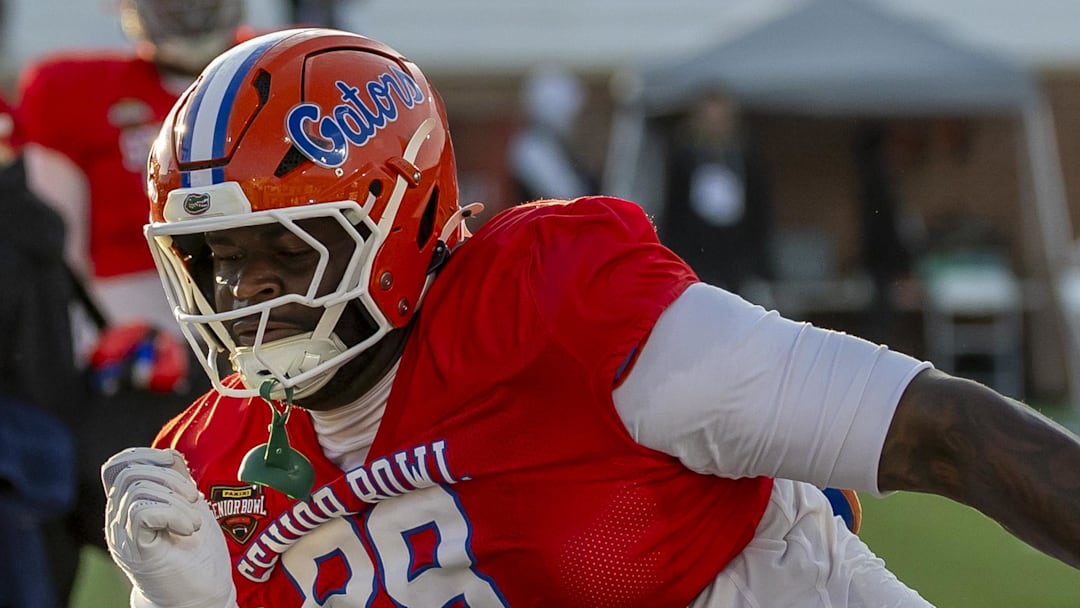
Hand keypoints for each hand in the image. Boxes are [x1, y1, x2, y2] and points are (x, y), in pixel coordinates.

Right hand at [102, 447, 237, 607]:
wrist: (202, 595)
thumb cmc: (197, 553)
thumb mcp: (189, 505)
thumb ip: (176, 479)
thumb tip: (169, 454)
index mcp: (129, 506)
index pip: (116, 466)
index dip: (144, 455)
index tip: (175, 465)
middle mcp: (118, 520)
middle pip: (129, 472)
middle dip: (169, 477)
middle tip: (193, 500)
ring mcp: (123, 537)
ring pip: (136, 489)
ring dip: (175, 498)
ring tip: (193, 521)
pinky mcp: (136, 551)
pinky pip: (142, 511)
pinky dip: (173, 513)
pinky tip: (188, 528)